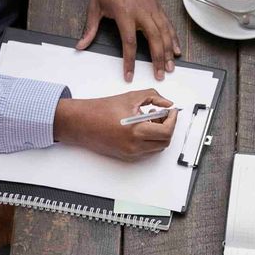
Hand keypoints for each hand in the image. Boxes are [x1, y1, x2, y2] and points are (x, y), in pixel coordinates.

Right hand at [52, 88, 179, 158]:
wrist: (81, 122)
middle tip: (164, 115)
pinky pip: (147, 151)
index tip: (172, 111)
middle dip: (168, 127)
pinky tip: (143, 127)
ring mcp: (130, 153)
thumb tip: (167, 104)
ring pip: (157, 148)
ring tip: (151, 120)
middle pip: (165, 142)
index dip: (173, 120)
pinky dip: (150, 140)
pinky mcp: (126, 156)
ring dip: (160, 134)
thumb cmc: (101, 109)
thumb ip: (153, 97)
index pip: (166, 132)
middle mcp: (134, 146)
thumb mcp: (131, 97)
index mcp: (135, 131)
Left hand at [81, 0, 181, 79]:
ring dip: (168, 51)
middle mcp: (141, 12)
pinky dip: (172, 37)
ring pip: (164, 33)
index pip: (129, 43)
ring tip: (170, 67)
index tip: (130, 75)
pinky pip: (167, 24)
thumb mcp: (94, 5)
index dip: (130, 62)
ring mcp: (151, 8)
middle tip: (159, 75)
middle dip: (157, 60)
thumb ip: (90, 29)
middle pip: (153, 40)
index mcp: (124, 14)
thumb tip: (80, 46)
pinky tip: (175, 48)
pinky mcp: (157, 4)